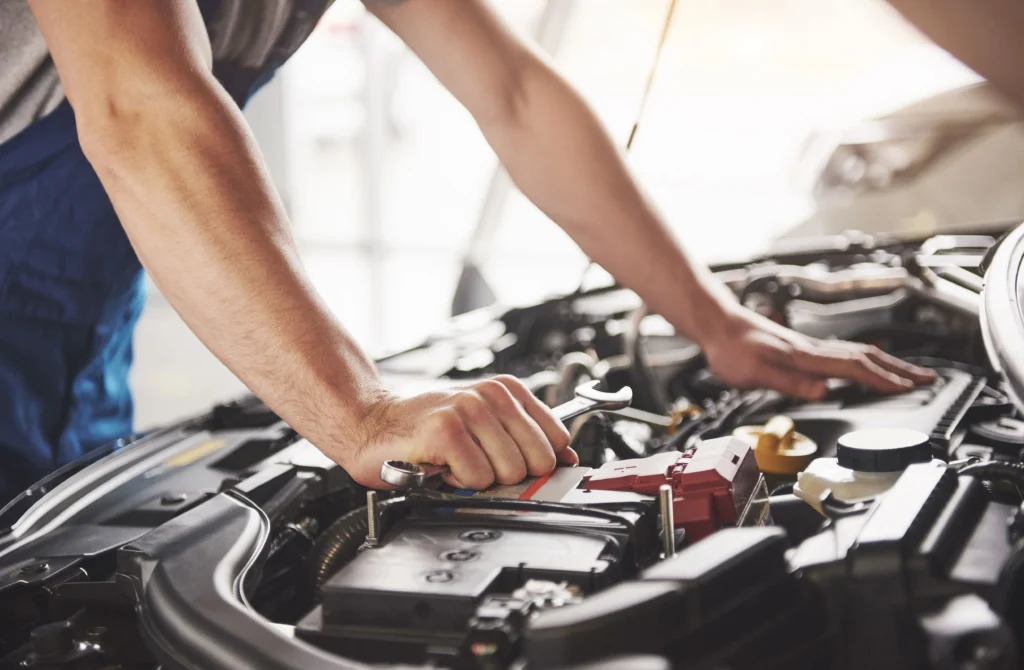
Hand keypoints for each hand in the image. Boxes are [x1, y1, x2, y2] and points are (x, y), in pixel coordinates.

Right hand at [338, 375, 575, 489]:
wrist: (371, 425)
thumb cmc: (425, 432)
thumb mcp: (484, 426)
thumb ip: (526, 439)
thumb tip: (568, 460)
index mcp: (507, 391)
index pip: (556, 440)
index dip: (535, 463)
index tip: (510, 463)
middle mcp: (491, 395)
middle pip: (537, 461)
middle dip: (508, 474)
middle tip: (476, 462)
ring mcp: (469, 410)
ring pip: (509, 472)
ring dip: (479, 478)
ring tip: (456, 462)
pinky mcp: (447, 431)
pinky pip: (478, 478)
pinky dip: (458, 482)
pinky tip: (441, 466)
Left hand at [702, 306, 935, 399]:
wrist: (717, 324)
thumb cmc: (731, 349)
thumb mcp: (754, 373)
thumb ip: (789, 382)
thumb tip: (821, 391)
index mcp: (804, 356)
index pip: (853, 368)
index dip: (882, 380)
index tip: (908, 389)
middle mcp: (812, 349)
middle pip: (865, 357)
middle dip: (899, 370)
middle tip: (928, 380)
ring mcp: (810, 346)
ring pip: (858, 353)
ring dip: (888, 364)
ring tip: (910, 374)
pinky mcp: (803, 347)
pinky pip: (845, 353)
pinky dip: (868, 360)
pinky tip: (870, 366)